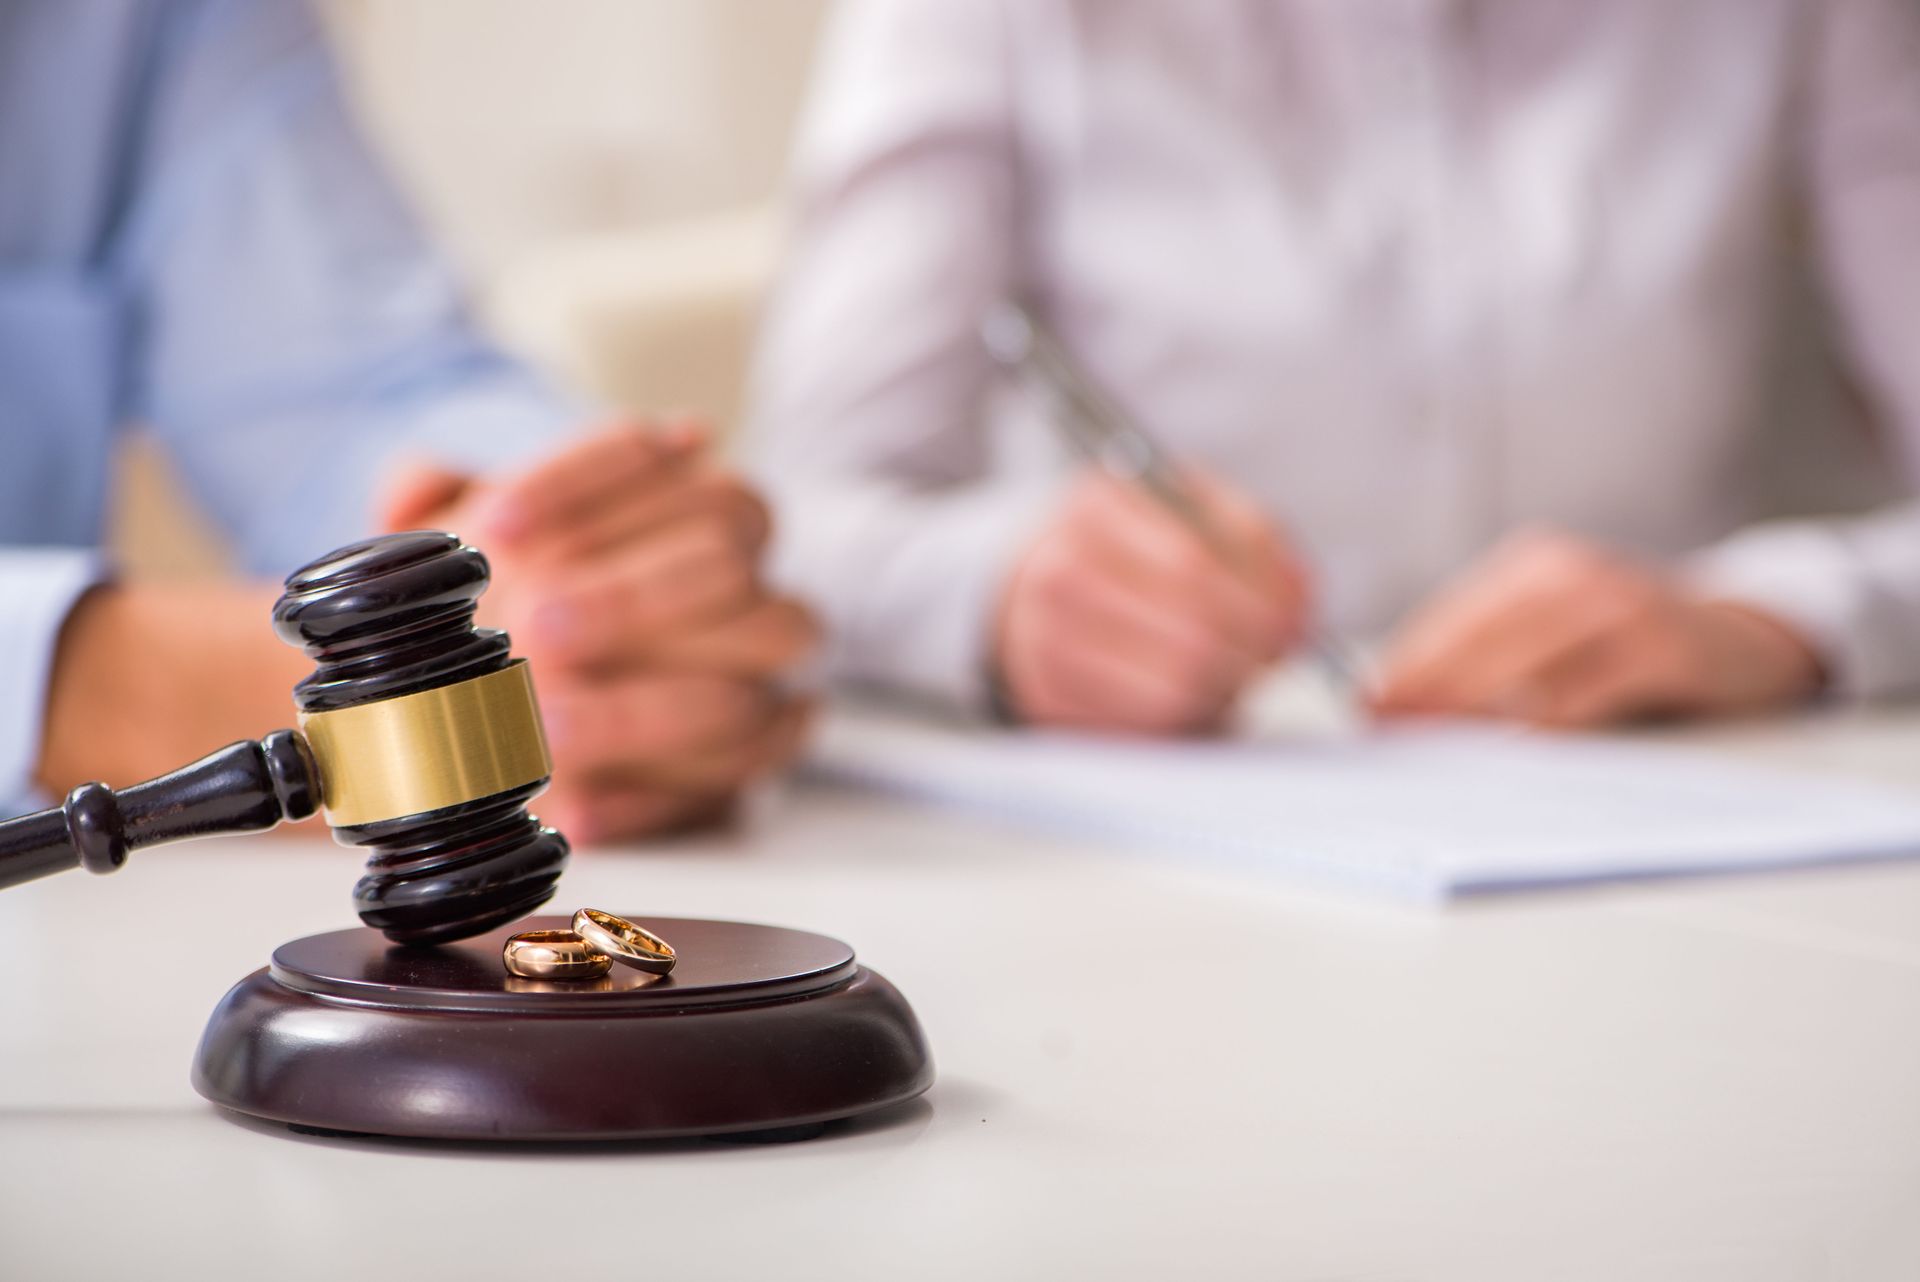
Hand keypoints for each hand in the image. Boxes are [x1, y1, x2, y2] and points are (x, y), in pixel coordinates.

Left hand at [380, 420, 816, 841]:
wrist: (514, 710)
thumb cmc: (512, 603)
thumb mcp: (475, 543)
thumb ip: (444, 500)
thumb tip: (423, 483)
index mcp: (694, 503)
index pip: (656, 461)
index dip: (576, 487)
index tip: (494, 526)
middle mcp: (746, 586)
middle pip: (724, 566)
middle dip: (627, 595)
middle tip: (535, 624)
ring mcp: (759, 683)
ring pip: (738, 692)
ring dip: (637, 713)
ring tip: (546, 727)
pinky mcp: (740, 773)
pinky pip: (723, 792)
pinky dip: (646, 803)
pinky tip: (576, 809)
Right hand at [993, 472, 1307, 734]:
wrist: (1049, 574)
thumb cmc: (1137, 540)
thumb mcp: (1190, 507)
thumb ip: (1251, 539)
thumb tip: (1296, 601)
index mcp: (1094, 511)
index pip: (1194, 565)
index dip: (1259, 603)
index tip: (1292, 623)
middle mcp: (1057, 575)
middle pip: (1187, 636)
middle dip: (1250, 655)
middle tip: (1273, 657)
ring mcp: (1044, 641)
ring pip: (1170, 692)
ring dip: (1225, 691)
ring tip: (1235, 672)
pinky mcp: (1048, 697)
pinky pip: (1144, 728)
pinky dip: (1187, 717)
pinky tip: (1196, 691)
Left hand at [1370, 528, 1824, 727]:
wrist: (1746, 635)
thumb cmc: (1630, 643)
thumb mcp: (1559, 629)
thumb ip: (1495, 653)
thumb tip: (1404, 701)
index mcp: (1535, 565)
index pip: (1453, 617)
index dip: (1406, 663)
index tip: (1366, 706)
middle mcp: (1572, 575)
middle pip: (1480, 638)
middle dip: (1426, 687)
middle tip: (1384, 728)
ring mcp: (1619, 606)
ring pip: (1525, 663)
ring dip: (1471, 705)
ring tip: (1428, 742)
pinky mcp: (1660, 646)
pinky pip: (1587, 689)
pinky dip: (1544, 719)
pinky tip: (1510, 744)